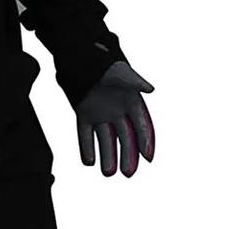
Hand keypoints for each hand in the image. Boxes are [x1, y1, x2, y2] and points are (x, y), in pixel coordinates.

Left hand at [75, 60, 154, 177]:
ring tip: (107, 173)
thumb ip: (133, 80)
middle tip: (128, 173)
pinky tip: (87, 161)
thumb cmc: (102, 61)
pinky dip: (86, 147)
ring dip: (107, 156)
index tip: (148, 157)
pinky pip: (86, 134)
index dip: (146, 141)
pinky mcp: (84, 113)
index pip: (142, 125)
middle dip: (127, 156)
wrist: (78, 54)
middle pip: (126, 138)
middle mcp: (118, 111)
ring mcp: (101, 113)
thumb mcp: (118, 71)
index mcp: (130, 101)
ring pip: (106, 140)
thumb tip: (149, 89)